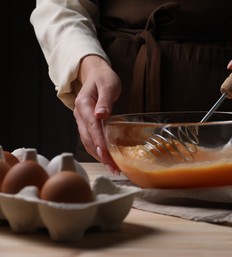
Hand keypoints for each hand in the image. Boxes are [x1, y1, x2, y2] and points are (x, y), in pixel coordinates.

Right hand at [73, 55, 121, 172]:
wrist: (95, 74)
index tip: (106, 155)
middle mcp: (79, 115)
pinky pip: (91, 140)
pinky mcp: (87, 124)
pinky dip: (99, 151)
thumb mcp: (108, 85)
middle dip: (100, 155)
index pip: (92, 126)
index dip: (99, 142)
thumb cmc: (104, 78)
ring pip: (88, 142)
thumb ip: (105, 100)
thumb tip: (101, 114)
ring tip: (113, 168)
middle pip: (88, 139)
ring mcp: (82, 121)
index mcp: (83, 104)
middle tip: (113, 168)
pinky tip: (108, 159)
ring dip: (99, 156)